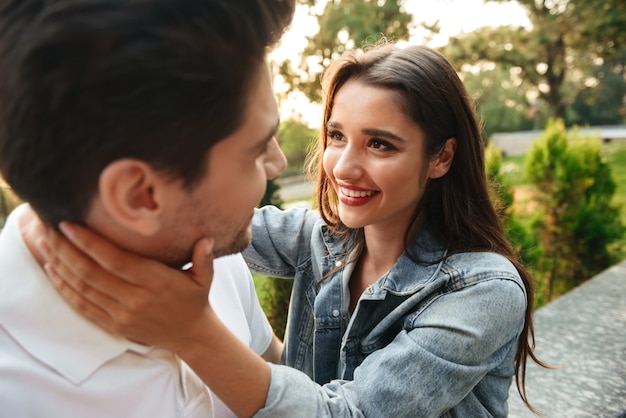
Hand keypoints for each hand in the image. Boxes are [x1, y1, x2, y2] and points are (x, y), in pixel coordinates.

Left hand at [36, 222, 214, 351]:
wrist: (192, 336)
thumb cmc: (195, 299)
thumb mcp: (205, 277)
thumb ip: (204, 256)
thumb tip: (206, 238)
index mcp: (156, 282)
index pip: (115, 260)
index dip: (89, 243)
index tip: (69, 225)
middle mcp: (136, 298)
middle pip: (91, 273)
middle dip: (65, 250)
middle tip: (46, 230)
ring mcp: (122, 314)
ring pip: (83, 289)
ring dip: (60, 267)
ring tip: (43, 246)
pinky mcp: (114, 325)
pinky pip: (83, 307)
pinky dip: (65, 289)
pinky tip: (53, 273)